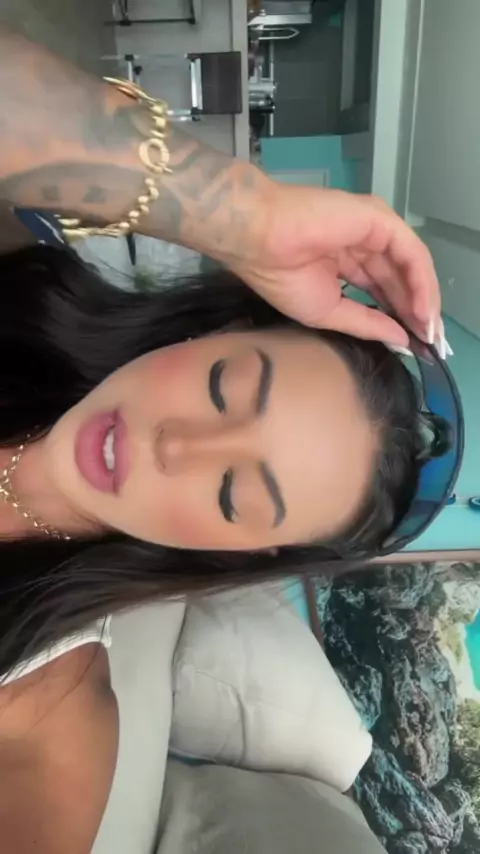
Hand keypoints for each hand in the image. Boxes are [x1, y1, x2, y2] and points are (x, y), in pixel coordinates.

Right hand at [233, 184, 442, 351]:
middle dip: (415, 310)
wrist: (260, 240)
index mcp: (345, 261)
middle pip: (399, 278)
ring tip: (430, 331)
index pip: (382, 288)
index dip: (398, 314)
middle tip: (429, 341)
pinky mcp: (379, 220)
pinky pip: (411, 253)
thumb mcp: (329, 312)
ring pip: (410, 265)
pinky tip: (423, 309)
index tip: (413, 343)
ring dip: (423, 299)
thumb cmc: (281, 275)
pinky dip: (421, 282)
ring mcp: (373, 229)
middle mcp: (363, 242)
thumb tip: (401, 340)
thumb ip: (366, 323)